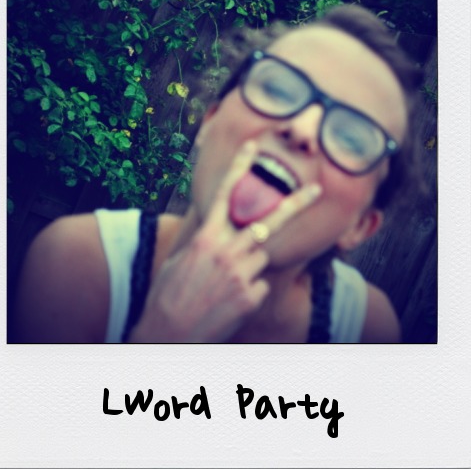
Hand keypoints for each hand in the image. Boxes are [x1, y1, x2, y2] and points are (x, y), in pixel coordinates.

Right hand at [128, 141, 321, 342]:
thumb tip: (221, 232)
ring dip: (249, 266)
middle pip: (268, 222)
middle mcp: (226, 251)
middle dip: (295, 204)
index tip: (251, 148)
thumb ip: (206, 243)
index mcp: (205, 238)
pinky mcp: (250, 297)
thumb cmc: (168, 295)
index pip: (224, 195)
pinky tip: (227, 304)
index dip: (239, 168)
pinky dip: (248, 291)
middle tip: (316, 190)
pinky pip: (260, 285)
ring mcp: (240, 274)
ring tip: (223, 286)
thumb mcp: (180, 261)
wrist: (166, 334)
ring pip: (261, 257)